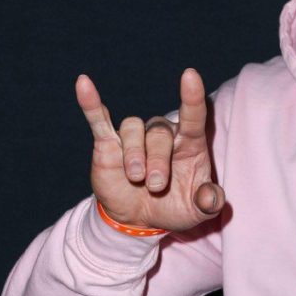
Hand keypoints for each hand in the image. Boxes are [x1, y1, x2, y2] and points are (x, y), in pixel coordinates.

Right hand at [76, 68, 224, 231]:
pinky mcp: (109, 144)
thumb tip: (211, 198)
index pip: (194, 114)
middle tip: (157, 187)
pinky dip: (91, 103)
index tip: (190, 75)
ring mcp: (135, 137)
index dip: (191, 96)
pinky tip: (83, 83)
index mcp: (189, 142)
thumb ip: (209, 202)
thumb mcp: (198, 211)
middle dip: (158, 162)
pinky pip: (99, 119)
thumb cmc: (175, 206)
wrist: (141, 219)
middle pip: (159, 133)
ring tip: (136, 178)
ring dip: (135, 154)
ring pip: (134, 128)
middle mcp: (163, 133)